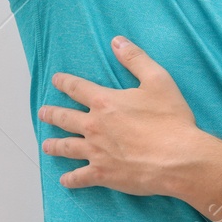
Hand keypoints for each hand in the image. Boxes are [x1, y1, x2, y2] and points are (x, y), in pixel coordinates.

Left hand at [39, 36, 205, 195]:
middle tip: (43, 113)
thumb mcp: (158, 80)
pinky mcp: (103, 174)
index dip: (64, 82)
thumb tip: (117, 41)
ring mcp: (96, 152)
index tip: (55, 80)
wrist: (178, 158)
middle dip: (52, 114)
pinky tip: (64, 180)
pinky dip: (70, 179)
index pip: (77, 88)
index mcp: (104, 102)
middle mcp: (94, 126)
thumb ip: (135, 59)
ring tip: (46, 145)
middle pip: (65, 118)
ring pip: (67, 147)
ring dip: (54, 145)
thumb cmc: (170, 120)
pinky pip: (80, 177)